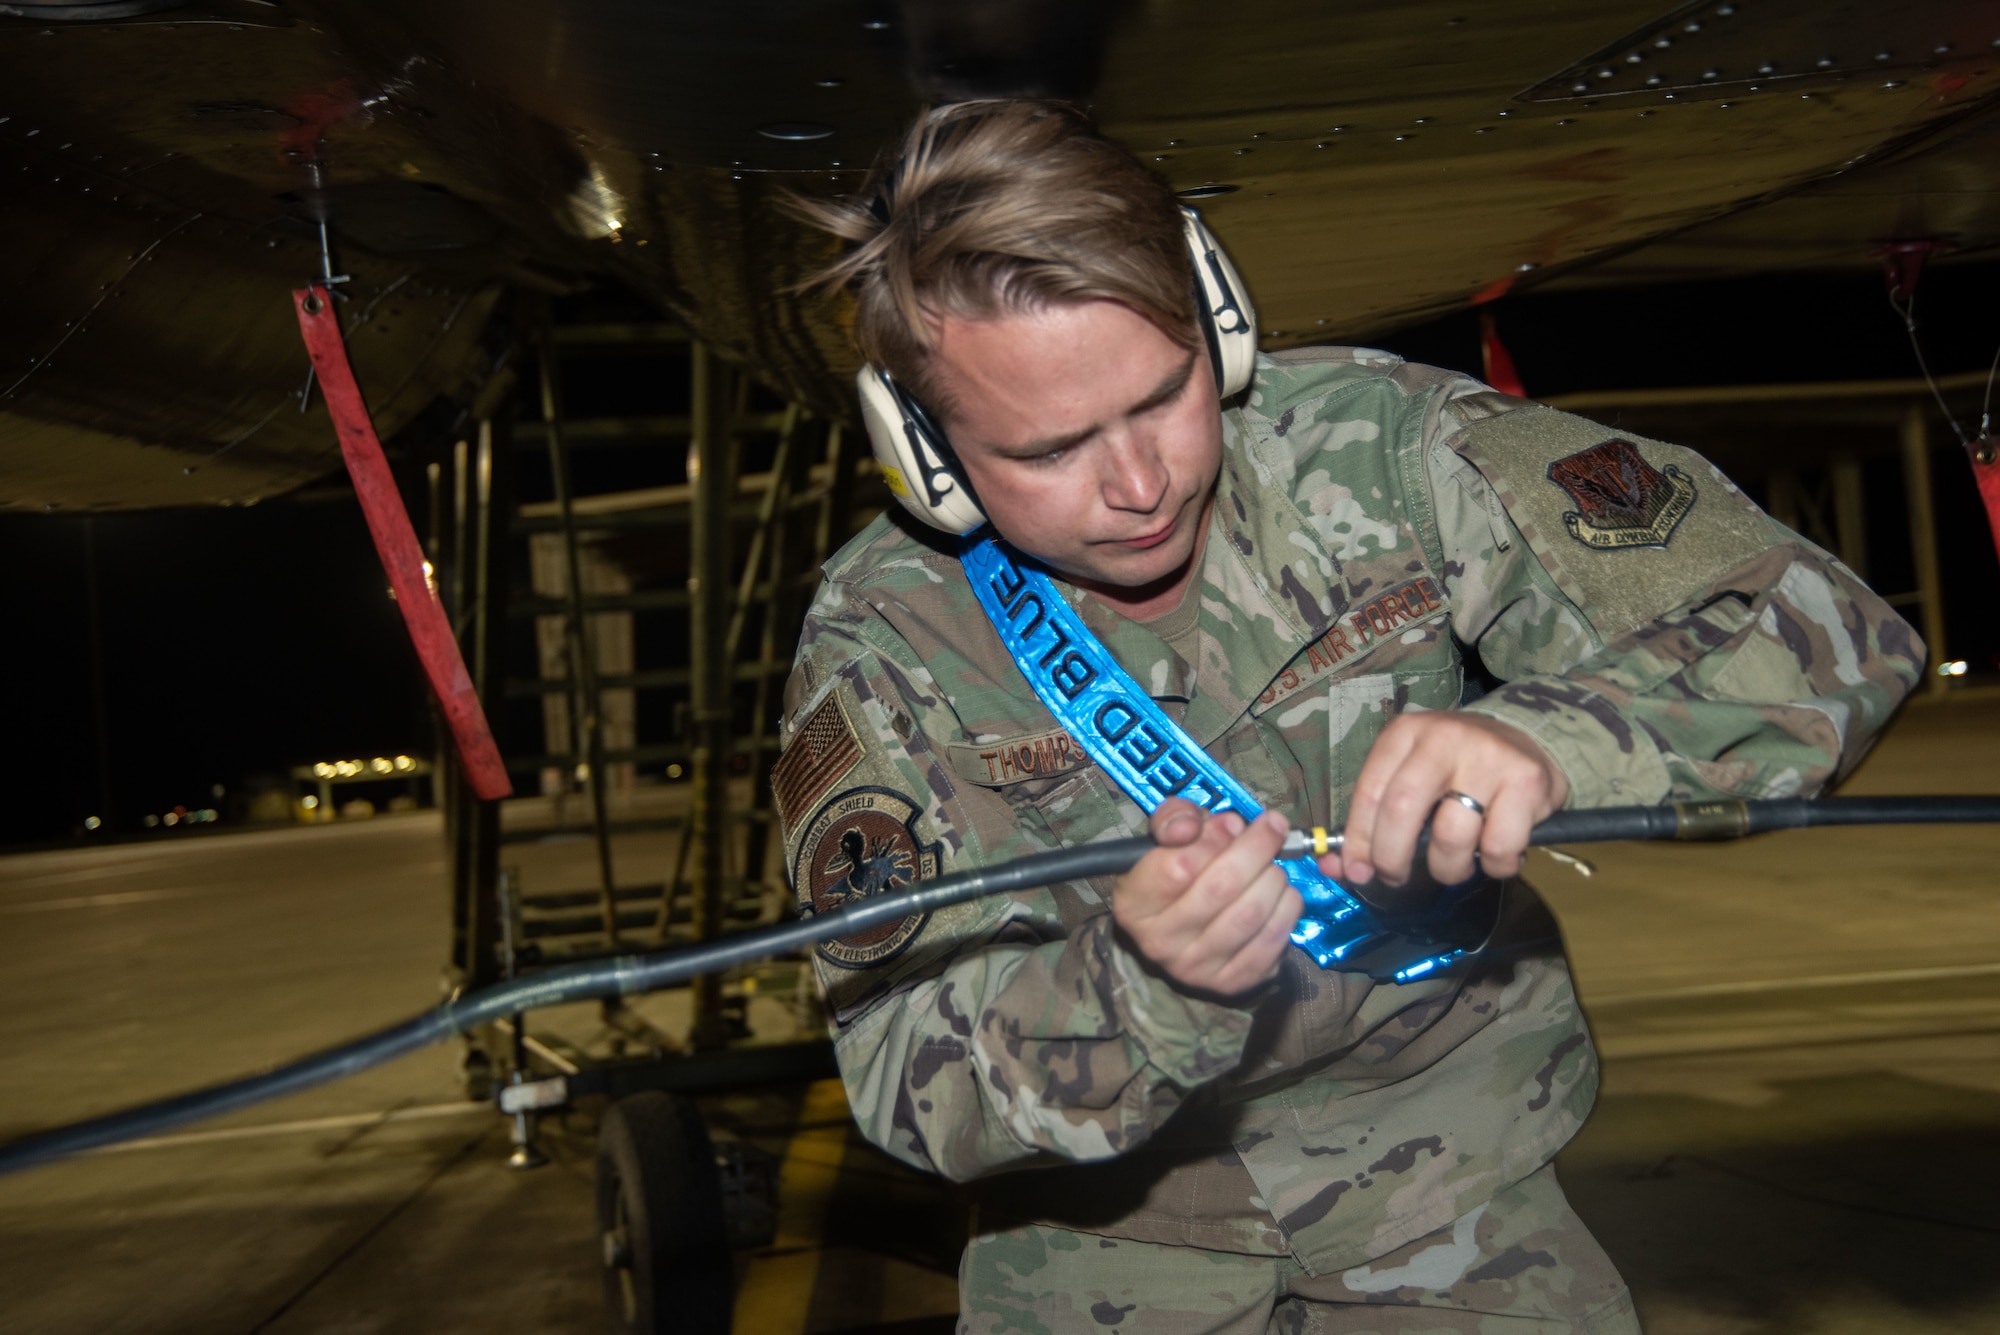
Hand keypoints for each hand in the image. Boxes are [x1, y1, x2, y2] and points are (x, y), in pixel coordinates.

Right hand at [1113, 798, 1301, 995]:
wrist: (1184, 930)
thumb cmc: (1175, 872)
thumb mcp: (1164, 838)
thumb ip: (1173, 819)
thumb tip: (1201, 826)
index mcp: (1133, 904)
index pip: (1179, 867)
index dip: (1214, 838)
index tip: (1233, 822)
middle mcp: (1158, 943)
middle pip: (1221, 888)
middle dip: (1256, 848)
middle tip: (1272, 827)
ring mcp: (1195, 968)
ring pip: (1251, 912)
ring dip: (1274, 877)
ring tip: (1272, 864)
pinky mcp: (1231, 983)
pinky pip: (1273, 939)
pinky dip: (1287, 908)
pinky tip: (1281, 893)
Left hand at [1327, 712, 1568, 888]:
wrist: (1528, 738)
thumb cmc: (1458, 767)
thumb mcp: (1411, 775)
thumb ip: (1375, 818)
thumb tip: (1337, 868)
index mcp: (1405, 734)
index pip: (1370, 792)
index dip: (1358, 840)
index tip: (1356, 871)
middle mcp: (1443, 738)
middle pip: (1401, 811)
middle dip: (1392, 859)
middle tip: (1396, 877)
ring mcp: (1488, 757)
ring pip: (1451, 836)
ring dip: (1447, 868)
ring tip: (1454, 864)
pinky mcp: (1527, 781)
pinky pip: (1499, 847)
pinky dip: (1495, 866)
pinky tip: (1495, 854)